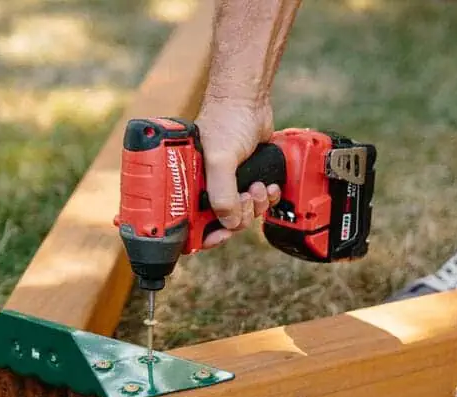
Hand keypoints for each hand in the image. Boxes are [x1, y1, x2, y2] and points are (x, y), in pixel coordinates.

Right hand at [196, 99, 281, 247]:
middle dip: (239, 216)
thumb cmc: (225, 120)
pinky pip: (255, 203)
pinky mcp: (244, 180)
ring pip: (242, 215)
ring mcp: (226, 185)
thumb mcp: (220, 160)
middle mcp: (205, 188)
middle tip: (245, 198)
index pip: (191, 225)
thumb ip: (223, 194)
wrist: (248, 100)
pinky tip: (267, 186)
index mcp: (189, 186)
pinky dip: (265, 199)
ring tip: (257, 186)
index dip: (205, 236)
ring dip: (255, 206)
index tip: (222, 234)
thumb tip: (230, 221)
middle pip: (221, 224)